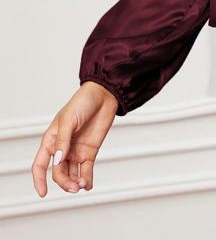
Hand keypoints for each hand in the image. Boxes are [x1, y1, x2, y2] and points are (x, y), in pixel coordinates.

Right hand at [31, 81, 118, 196]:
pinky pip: (86, 170)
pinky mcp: (90, 151)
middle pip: (58, 172)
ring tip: (83, 184)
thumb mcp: (68, 119)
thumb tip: (58, 159)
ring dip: (76, 182)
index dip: (39, 180)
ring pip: (72, 174)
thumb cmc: (82, 102)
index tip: (43, 193)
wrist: (104, 95)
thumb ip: (63, 140)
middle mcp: (62, 149)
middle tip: (74, 187)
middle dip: (64, 182)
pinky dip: (87, 179)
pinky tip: (88, 185)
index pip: (40, 165)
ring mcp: (76, 151)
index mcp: (51, 140)